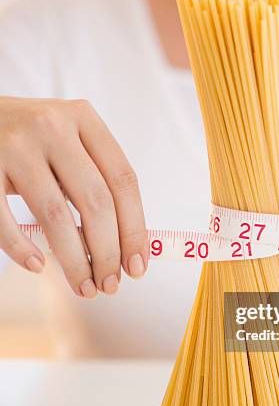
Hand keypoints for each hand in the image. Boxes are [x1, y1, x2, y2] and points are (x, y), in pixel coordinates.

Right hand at [0, 96, 148, 297]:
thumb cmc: (31, 140)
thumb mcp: (68, 143)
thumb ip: (94, 180)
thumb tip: (125, 247)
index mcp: (84, 119)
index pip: (124, 181)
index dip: (135, 229)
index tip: (137, 266)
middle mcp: (53, 126)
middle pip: (96, 201)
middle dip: (108, 252)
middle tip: (110, 284)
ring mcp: (15, 145)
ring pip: (56, 215)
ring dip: (74, 260)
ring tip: (83, 286)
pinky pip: (4, 218)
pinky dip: (21, 248)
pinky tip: (38, 266)